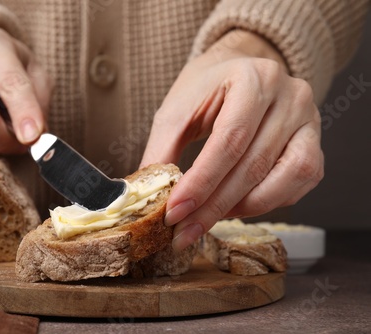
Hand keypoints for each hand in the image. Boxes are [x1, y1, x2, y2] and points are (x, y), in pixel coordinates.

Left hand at [141, 30, 323, 250]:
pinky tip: (237, 206)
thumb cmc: (206, 90)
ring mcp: (309, 119)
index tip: (174, 212)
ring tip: (208, 218)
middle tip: (184, 231)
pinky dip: (268, 202)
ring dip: (242, 208)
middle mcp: (290, 95)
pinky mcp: (315, 141)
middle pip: (254, 164)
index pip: (229, 140)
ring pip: (284, 178)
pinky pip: (299, 182)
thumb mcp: (176, 112)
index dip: (201, 182)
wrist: (237, 70)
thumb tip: (148, 197)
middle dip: (214, 206)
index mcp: (252, 77)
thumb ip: (162, 151)